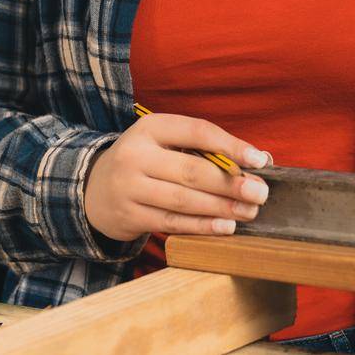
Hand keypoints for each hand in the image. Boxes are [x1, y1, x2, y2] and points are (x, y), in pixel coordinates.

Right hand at [83, 112, 273, 241]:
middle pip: (192, 169)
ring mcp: (129, 186)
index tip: (259, 160)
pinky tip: (226, 227)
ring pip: (183, 199)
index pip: (197, 131)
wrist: (94, 188)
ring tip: (248, 212)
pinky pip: (172, 222)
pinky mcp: (129, 215)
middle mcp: (136, 154)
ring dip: (221, 208)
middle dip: (231, 183)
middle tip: (260, 193)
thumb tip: (260, 161)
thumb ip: (206, 148)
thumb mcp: (166, 143)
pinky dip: (202, 226)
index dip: (231, 145)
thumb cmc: (146, 162)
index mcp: (150, 127)